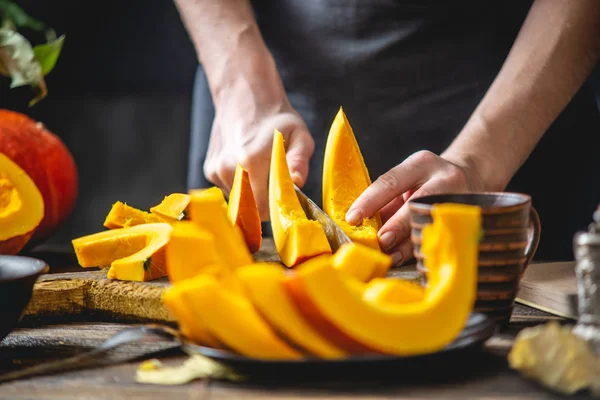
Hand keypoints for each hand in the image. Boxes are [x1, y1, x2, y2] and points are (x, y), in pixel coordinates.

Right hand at [203, 70, 313, 220]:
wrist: (246, 97)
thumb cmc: (277, 120)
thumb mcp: (300, 136)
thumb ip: (298, 162)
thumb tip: (297, 183)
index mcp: (251, 160)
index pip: (261, 207)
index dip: (275, 209)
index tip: (285, 201)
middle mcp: (228, 168)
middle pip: (249, 208)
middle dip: (265, 205)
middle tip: (276, 187)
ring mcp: (216, 170)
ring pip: (239, 201)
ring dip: (253, 195)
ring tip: (262, 171)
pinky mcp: (210, 171)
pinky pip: (230, 191)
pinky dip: (241, 186)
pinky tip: (248, 167)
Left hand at [345, 150, 484, 265]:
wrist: (469, 177)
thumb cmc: (427, 181)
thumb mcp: (408, 180)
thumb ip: (387, 201)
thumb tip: (361, 227)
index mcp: (421, 164)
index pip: (391, 181)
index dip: (370, 201)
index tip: (353, 219)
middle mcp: (443, 179)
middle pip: (416, 204)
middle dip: (396, 226)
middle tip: (380, 242)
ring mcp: (458, 199)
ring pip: (429, 224)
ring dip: (406, 245)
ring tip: (390, 257)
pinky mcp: (466, 218)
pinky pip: (439, 237)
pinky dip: (419, 250)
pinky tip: (406, 259)